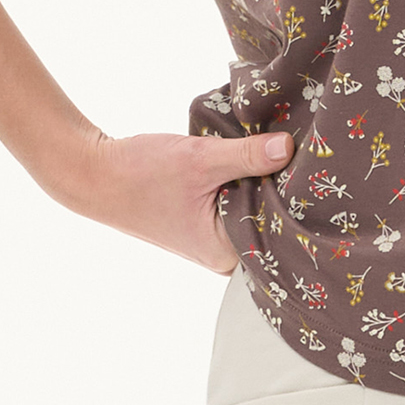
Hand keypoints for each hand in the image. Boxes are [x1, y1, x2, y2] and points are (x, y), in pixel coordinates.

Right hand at [57, 125, 293, 271]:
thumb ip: (247, 155)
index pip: (280, 230)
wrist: (95, 174)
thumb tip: (288, 148)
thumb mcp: (200, 159)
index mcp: (227, 253)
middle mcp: (224, 255)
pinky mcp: (208, 223)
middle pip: (271, 220)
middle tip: (300, 153)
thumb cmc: (139, 174)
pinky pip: (239, 202)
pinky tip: (253, 157)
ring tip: (278, 151)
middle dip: (280, 188)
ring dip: (262, 181)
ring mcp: (215, 241)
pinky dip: (244, 180)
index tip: (308, 168)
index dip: (294, 198)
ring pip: (255, 209)